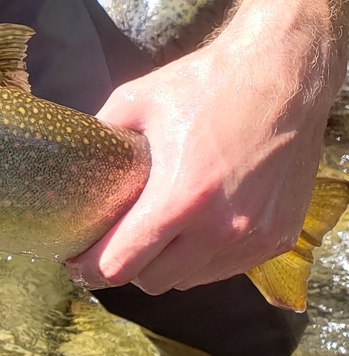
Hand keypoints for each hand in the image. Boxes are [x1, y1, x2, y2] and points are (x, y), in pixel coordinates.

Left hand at [65, 14, 340, 293]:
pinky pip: (225, 269)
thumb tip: (69, 160)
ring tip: (151, 238)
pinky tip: (192, 230)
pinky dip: (202, 259)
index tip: (74, 262)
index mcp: (181, 198)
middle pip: (151, 281)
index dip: (88, 269)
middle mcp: (222, 228)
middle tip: (109, 247)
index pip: (121, 265)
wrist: (286, 74)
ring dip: (165, 266)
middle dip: (124, 268)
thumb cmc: (208, 84)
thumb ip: (99, 137)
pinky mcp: (278, 237)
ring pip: (189, 280)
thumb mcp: (135, 102)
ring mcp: (254, 237)